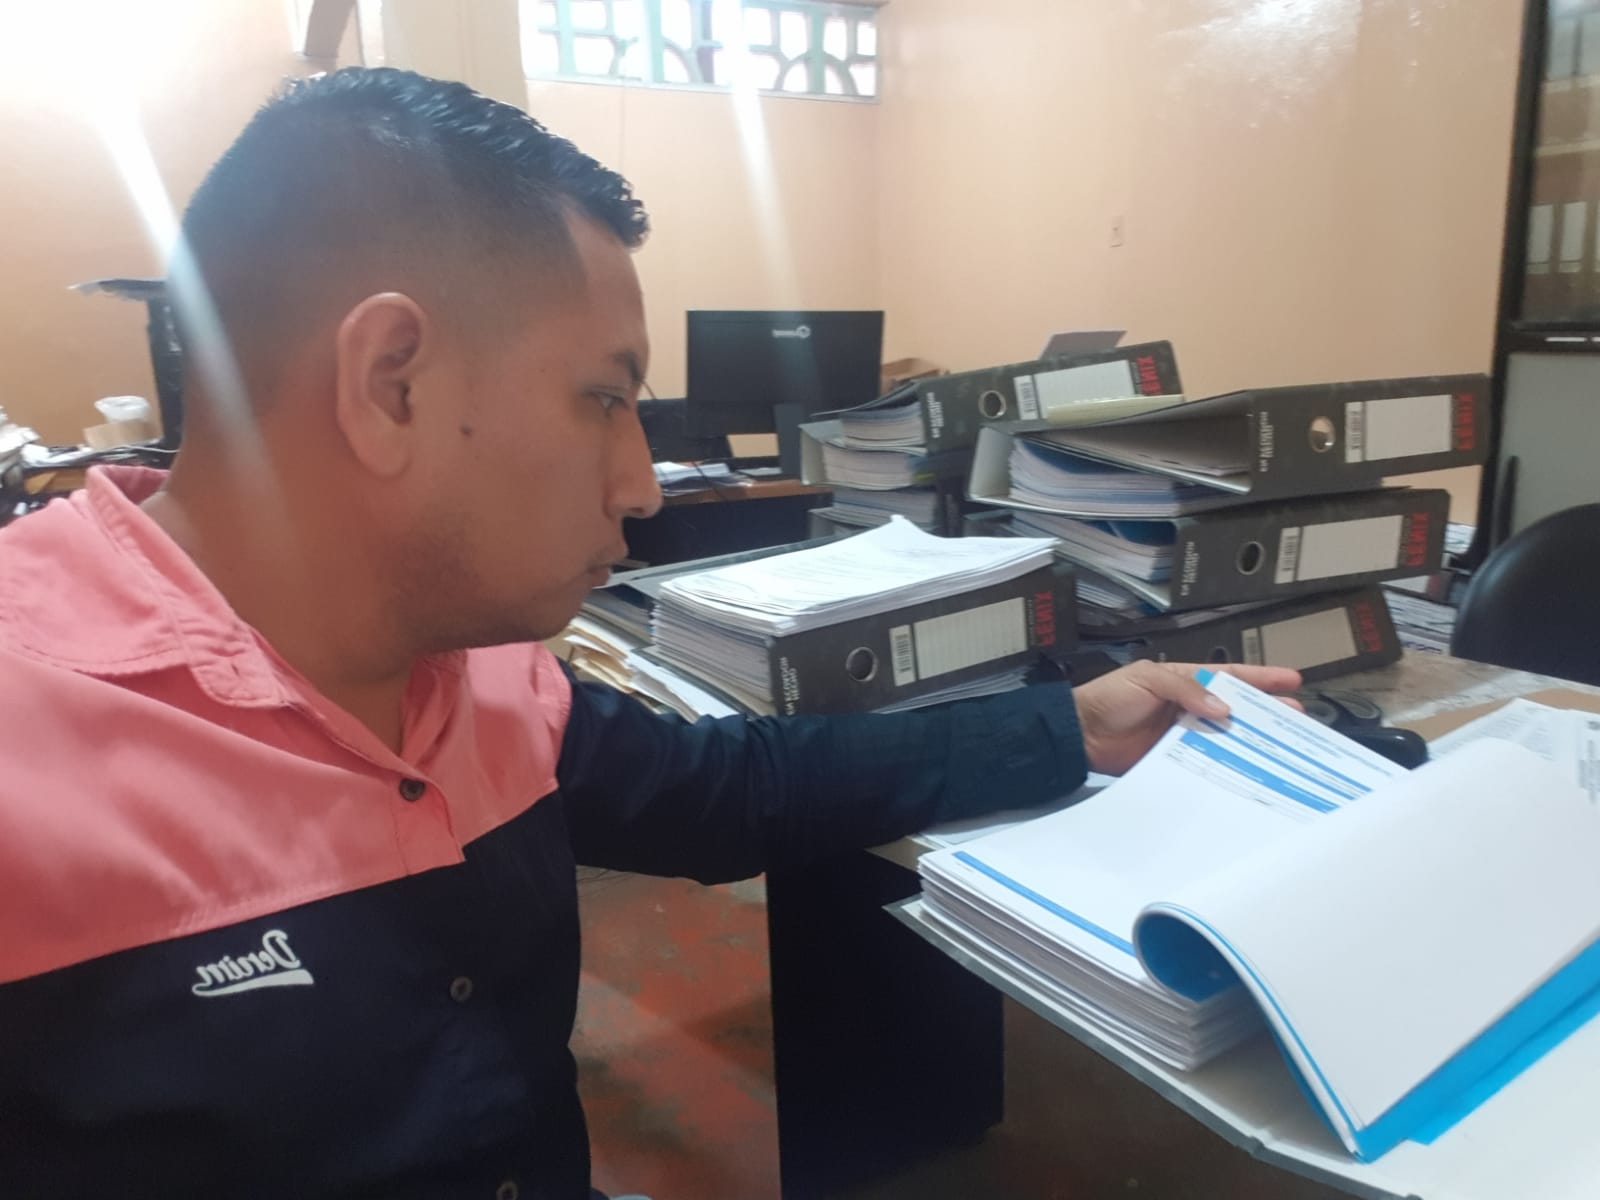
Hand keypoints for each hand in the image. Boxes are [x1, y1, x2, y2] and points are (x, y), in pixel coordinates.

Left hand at [1074, 661, 1302, 775]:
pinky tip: (1249, 772)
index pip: (1230, 677)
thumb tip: (1226, 710)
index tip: (1293, 680)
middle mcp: (1190, 708)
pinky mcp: (1175, 761)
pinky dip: (1227, 766)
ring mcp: (1184, 736)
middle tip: (1300, 720)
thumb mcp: (1148, 679)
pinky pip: (1207, 762)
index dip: (1261, 678)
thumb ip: (1185, 689)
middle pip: (1237, 710)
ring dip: (1254, 741)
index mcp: (1185, 682)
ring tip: (1285, 747)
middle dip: (1268, 713)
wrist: (1080, 733)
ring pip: (1227, 737)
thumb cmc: (1111, 697)